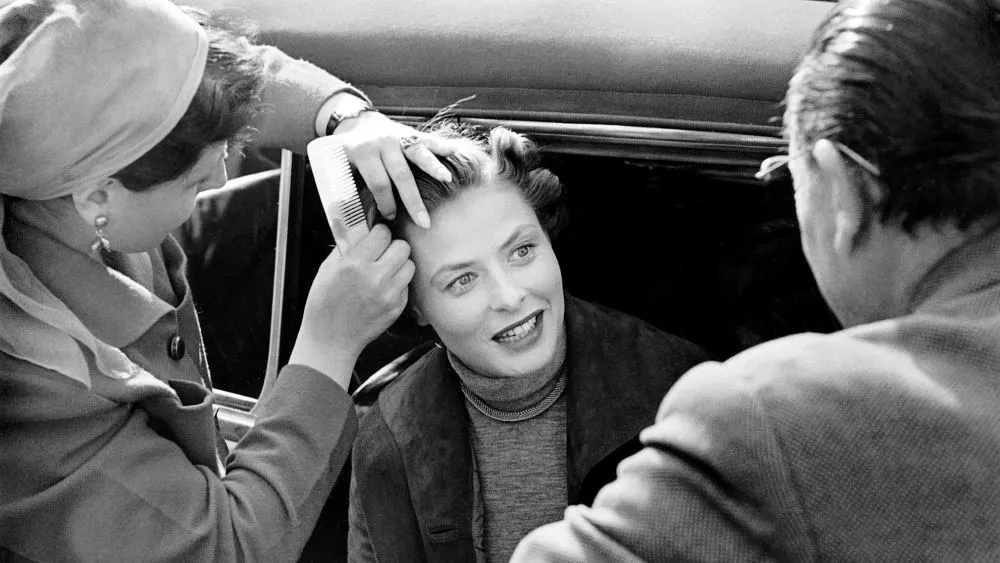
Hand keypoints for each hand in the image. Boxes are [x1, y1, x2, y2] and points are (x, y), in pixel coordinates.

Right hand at [289, 221, 414, 388]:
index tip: (375, 238)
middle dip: (392, 247)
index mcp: (355, 264)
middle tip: (381, 254)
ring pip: (409, 265)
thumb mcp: (327, 269)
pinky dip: (398, 283)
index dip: (378, 233)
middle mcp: (376, 277)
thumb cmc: (324, 305)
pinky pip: (406, 285)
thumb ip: (347, 247)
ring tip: (384, 271)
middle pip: (402, 246)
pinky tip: (383, 288)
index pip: (383, 233)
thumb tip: (361, 228)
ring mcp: (390, 294)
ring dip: (398, 264)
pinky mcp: (398, 307)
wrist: (331, 340)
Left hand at [332, 110, 455, 227]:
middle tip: (424, 223)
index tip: (391, 216)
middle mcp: (383, 143)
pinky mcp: (411, 133)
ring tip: (446, 179)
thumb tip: (354, 218)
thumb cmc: (351, 153)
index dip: (385, 202)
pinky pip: (428, 139)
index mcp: (364, 152)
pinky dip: (442, 146)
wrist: (359, 123)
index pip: (378, 182)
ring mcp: (399, 137)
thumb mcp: (341, 166)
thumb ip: (347, 187)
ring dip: (433, 167)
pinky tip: (454, 151)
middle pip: (401, 174)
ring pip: (417, 153)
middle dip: (413, 200)